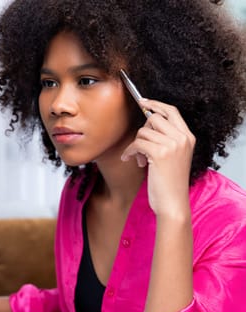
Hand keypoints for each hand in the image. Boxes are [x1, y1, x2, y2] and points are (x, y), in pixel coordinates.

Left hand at [121, 98, 194, 217]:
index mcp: (188, 137)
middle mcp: (183, 138)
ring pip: (143, 132)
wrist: (173, 202)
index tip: (142, 101)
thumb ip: (166, 139)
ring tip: (139, 159)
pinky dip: (130, 152)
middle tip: (140, 147)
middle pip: (153, 118)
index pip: (172, 111)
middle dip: (142, 132)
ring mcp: (172, 145)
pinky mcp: (160, 153)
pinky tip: (130, 160)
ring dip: (136, 146)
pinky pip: (137, 143)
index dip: (155, 104)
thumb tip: (147, 122)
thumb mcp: (174, 156)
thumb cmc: (169, 182)